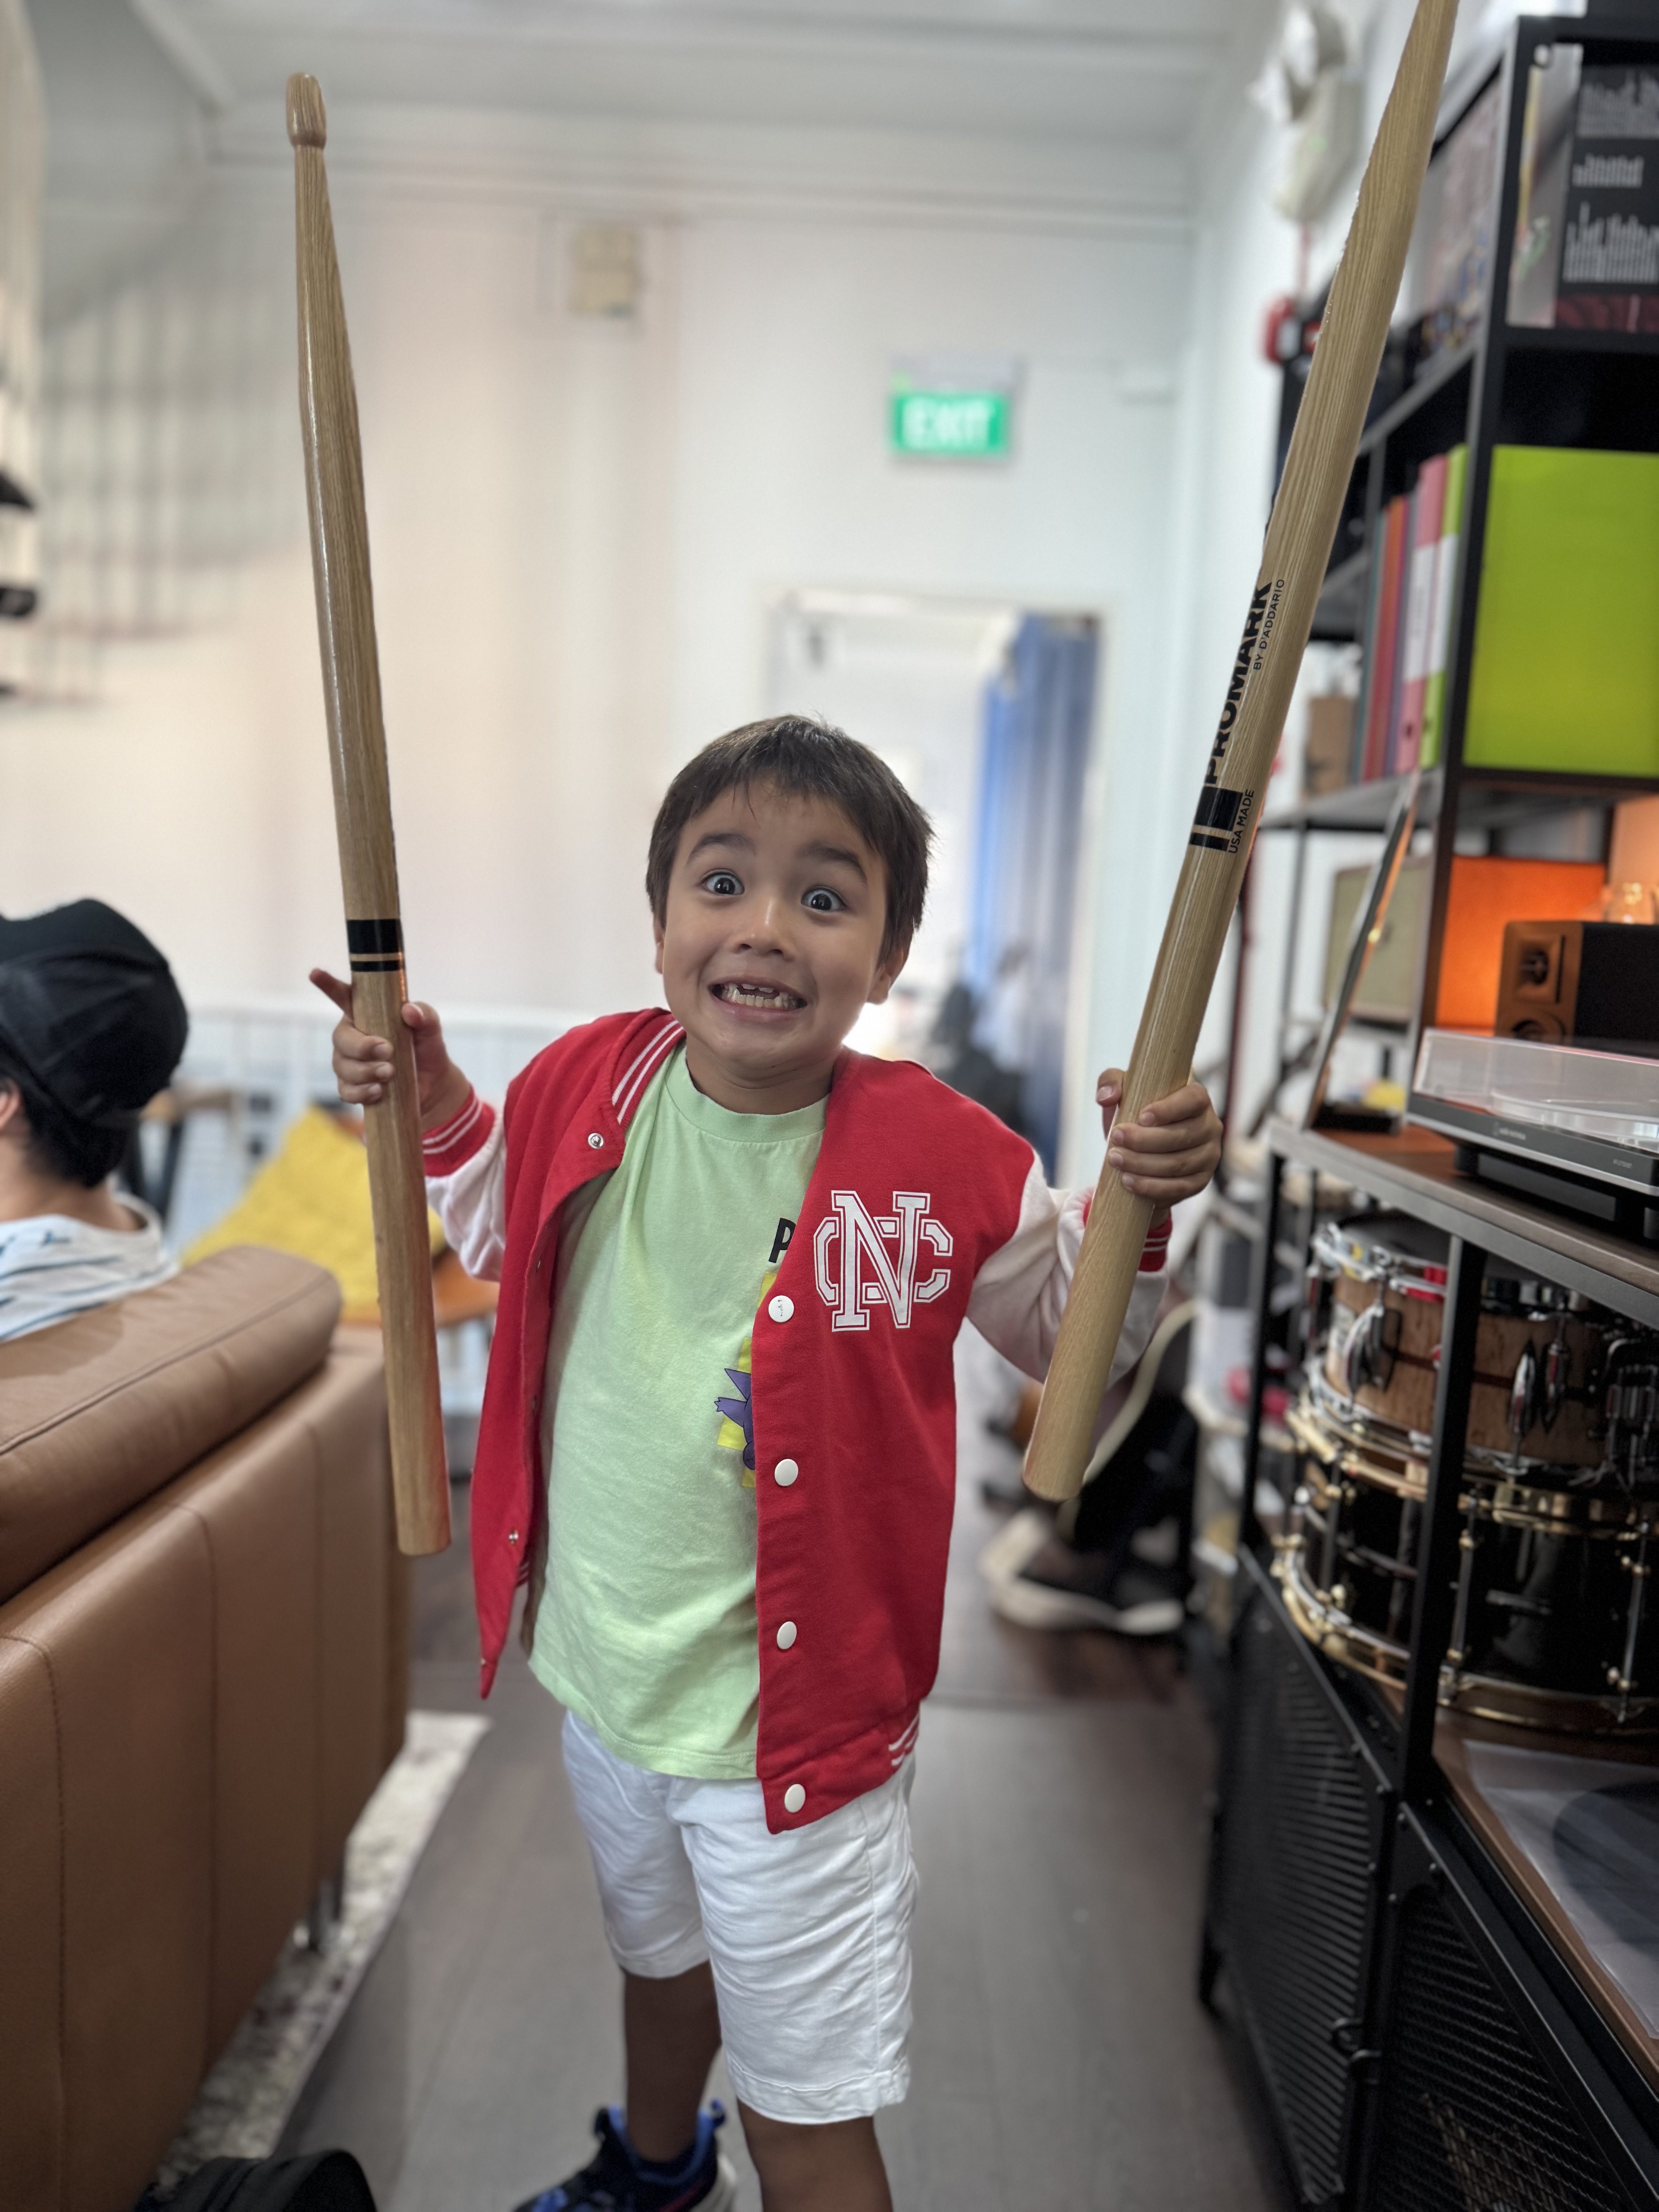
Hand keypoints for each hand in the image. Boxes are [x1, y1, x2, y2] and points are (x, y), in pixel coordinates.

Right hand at [309, 969, 470, 1130]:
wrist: (433, 1085)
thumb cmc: (426, 1049)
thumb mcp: (430, 1029)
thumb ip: (424, 1016)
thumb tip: (409, 1011)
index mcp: (365, 1014)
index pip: (343, 996)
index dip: (328, 985)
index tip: (315, 973)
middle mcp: (352, 1036)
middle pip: (340, 1038)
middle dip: (362, 1047)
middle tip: (388, 1051)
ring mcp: (349, 1063)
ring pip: (342, 1066)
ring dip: (365, 1071)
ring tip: (390, 1073)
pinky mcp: (352, 1087)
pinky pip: (346, 1091)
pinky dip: (361, 1092)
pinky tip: (379, 1090)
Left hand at [1096, 1067, 1221, 1215]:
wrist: (1145, 1147)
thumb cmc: (1138, 1111)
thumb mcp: (1125, 1091)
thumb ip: (1112, 1081)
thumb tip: (1106, 1097)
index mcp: (1198, 1098)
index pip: (1192, 1100)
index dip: (1168, 1109)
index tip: (1141, 1117)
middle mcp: (1210, 1126)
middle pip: (1181, 1136)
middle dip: (1144, 1140)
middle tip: (1115, 1138)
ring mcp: (1209, 1156)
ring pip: (1178, 1164)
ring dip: (1143, 1165)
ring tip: (1115, 1160)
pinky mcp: (1200, 1180)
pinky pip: (1178, 1188)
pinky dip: (1152, 1187)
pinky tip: (1129, 1182)